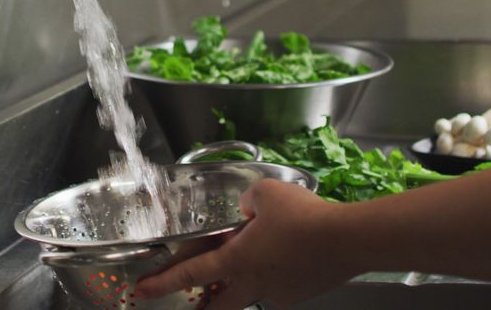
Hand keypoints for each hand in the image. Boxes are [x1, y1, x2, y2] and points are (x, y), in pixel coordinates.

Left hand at [134, 179, 355, 308]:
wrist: (348, 239)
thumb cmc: (304, 216)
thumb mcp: (264, 193)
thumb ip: (246, 201)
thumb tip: (247, 210)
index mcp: (236, 260)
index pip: (189, 274)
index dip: (162, 282)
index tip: (143, 291)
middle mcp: (253, 283)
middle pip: (218, 306)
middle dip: (203, 309)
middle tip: (194, 307)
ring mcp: (277, 292)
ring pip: (249, 295)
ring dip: (240, 288)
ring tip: (243, 274)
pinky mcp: (299, 293)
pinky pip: (277, 286)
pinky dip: (273, 275)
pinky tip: (285, 256)